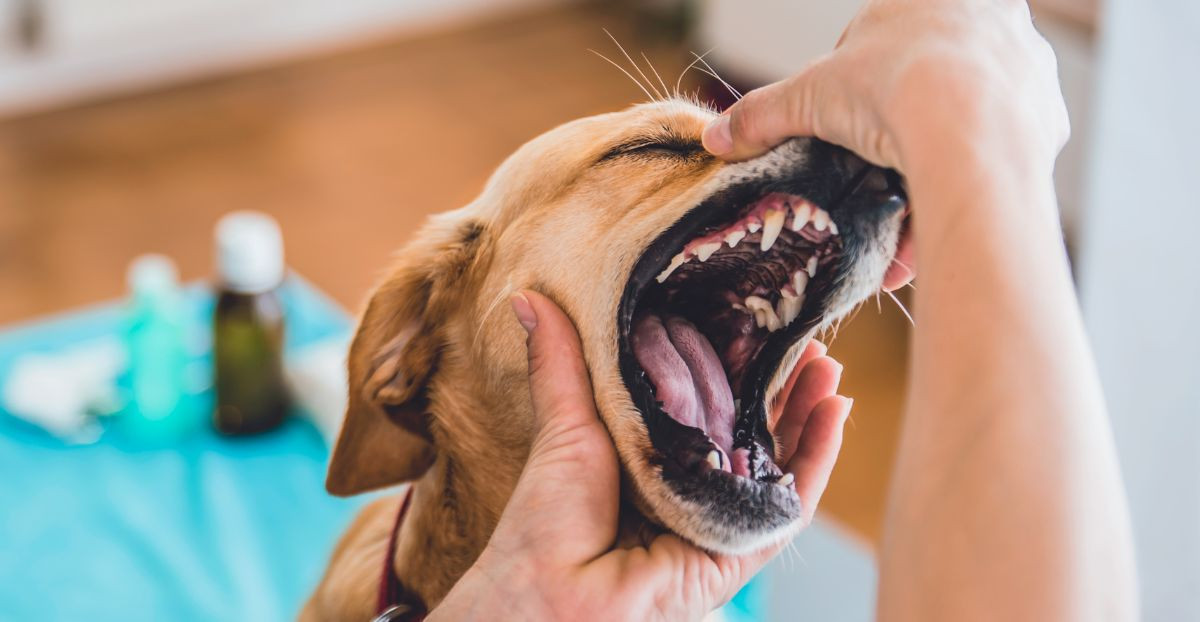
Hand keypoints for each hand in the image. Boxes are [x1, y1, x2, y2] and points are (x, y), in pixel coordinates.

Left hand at [429, 290, 851, 620]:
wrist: (554, 590)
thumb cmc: (548, 518)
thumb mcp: (565, 423)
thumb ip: (560, 362)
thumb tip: (526, 297)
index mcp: (653, 458)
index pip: (709, 405)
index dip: (737, 366)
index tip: (757, 322)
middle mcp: (691, 488)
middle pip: (753, 430)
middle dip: (784, 385)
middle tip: (807, 338)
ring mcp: (720, 519)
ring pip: (780, 460)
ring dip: (809, 412)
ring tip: (828, 365)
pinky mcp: (743, 549)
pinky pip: (791, 502)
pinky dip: (818, 458)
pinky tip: (835, 412)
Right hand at [701, 0, 1069, 290]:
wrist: (970, 130)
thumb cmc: (892, 90)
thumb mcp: (810, 98)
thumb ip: (762, 114)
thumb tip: (714, 136)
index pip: (887, 38)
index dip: (858, 86)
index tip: (846, 124)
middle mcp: (992, 18)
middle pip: (933, 79)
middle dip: (902, 126)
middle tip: (874, 164)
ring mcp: (1027, 69)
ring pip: (971, 118)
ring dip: (937, 158)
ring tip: (903, 205)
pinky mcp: (1048, 120)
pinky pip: (998, 156)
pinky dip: (969, 182)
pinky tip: (940, 213)